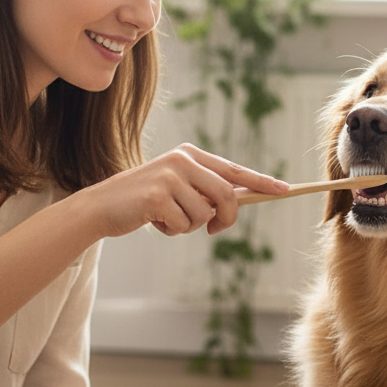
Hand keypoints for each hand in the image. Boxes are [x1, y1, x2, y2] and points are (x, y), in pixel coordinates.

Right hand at [81, 143, 288, 238]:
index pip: (234, 170)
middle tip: (215, 230)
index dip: (261, 182)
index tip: (285, 190)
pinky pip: (184, 224)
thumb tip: (240, 200)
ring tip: (168, 219)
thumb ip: (204, 192)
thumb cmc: (144, 202)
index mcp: (190, 155)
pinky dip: (172, 231)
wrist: (101, 206)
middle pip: (227, 194)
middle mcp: (182, 160)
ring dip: (190, 227)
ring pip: (205, 214)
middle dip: (227, 218)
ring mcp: (169, 176)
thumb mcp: (177, 190)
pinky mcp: (157, 195)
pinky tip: (154, 222)